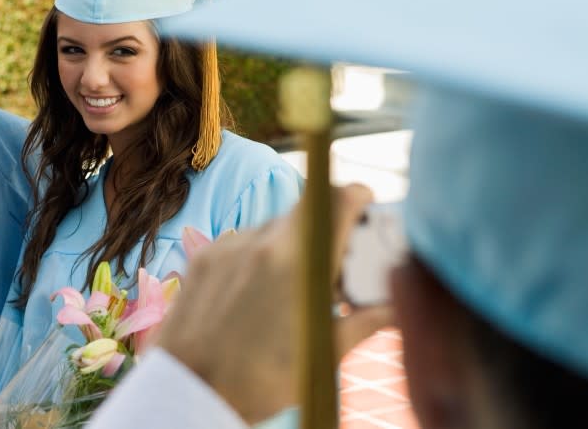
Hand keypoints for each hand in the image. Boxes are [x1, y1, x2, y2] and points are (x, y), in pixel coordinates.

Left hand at [155, 185, 391, 422]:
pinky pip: (239, 244)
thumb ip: (365, 319)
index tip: (364, 206)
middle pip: (305, 214)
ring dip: (288, 249)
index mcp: (300, 260)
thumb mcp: (322, 351)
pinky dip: (254, 260)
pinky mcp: (202, 256)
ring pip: (271, 230)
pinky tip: (252, 297)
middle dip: (323, 234)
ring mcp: (228, 246)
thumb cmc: (261, 380)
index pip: (337, 198)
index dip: (357, 197)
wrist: (190, 391)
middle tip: (331, 267)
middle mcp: (263, 242)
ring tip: (288, 292)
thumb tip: (397, 307)